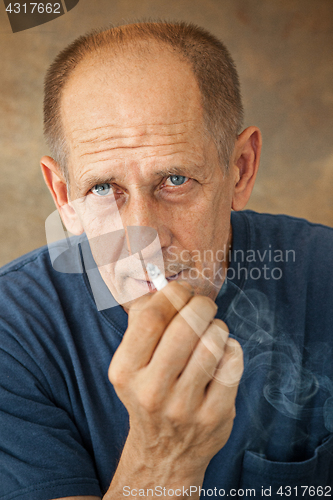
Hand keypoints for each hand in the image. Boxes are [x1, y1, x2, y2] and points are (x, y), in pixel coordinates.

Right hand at [108, 281, 242, 493]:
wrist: (164, 452)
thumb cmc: (150, 392)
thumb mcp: (132, 363)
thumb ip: (141, 320)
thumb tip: (161, 283)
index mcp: (126, 371)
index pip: (151, 318)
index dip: (173, 295)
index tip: (183, 291)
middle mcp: (152, 391)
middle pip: (186, 327)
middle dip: (201, 305)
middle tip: (204, 306)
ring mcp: (184, 407)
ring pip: (213, 343)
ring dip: (217, 328)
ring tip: (212, 332)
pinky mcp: (214, 417)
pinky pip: (232, 364)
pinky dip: (231, 349)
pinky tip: (222, 355)